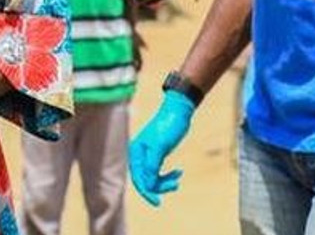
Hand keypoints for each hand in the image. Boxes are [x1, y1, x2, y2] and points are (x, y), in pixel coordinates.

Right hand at [129, 90, 194, 205]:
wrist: (178, 113)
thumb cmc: (167, 127)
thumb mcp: (160, 147)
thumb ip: (152, 165)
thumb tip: (148, 183)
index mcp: (135, 152)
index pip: (138, 178)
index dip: (146, 191)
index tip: (157, 202)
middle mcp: (138, 155)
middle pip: (146, 180)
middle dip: (159, 185)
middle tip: (175, 185)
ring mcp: (148, 156)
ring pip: (153, 178)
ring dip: (166, 181)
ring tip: (178, 177)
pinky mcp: (157, 156)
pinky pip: (159, 172)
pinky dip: (169, 175)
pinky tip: (179, 172)